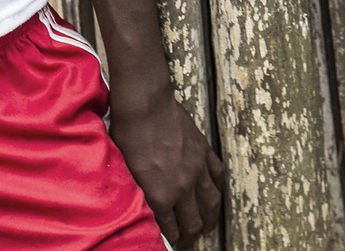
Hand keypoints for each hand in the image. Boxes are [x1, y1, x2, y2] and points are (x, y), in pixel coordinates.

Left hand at [108, 88, 224, 245]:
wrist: (145, 106)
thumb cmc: (128, 137)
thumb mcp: (126, 172)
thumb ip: (139, 195)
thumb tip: (142, 208)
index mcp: (161, 195)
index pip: (170, 227)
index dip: (172, 238)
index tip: (172, 242)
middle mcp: (183, 186)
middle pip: (193, 220)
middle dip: (191, 235)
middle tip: (188, 240)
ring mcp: (197, 169)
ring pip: (211, 202)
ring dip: (211, 219)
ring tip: (209, 228)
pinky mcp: (204, 151)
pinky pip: (217, 174)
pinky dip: (218, 188)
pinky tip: (216, 195)